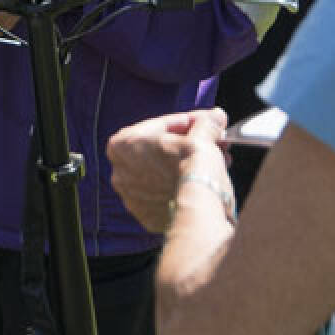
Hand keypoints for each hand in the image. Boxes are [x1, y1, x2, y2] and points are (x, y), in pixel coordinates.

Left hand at [106, 108, 228, 233]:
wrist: (197, 209)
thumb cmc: (192, 167)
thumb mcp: (201, 136)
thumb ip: (206, 124)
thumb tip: (215, 118)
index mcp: (122, 145)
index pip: (161, 126)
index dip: (190, 122)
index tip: (206, 122)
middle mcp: (120, 172)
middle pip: (161, 151)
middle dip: (189, 145)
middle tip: (211, 142)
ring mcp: (132, 197)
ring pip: (164, 173)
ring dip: (187, 165)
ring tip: (213, 163)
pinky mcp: (147, 216)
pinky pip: (166, 194)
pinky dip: (182, 187)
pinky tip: (203, 182)